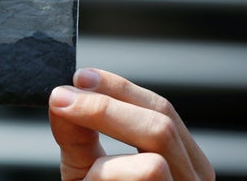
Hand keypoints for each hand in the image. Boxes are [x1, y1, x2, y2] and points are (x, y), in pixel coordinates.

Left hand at [49, 68, 214, 179]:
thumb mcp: (86, 170)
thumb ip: (78, 135)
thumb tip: (61, 96)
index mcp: (184, 160)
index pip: (162, 109)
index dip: (119, 87)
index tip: (79, 76)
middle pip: (160, 124)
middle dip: (105, 106)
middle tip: (62, 98)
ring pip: (152, 163)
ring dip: (106, 150)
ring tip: (72, 149)